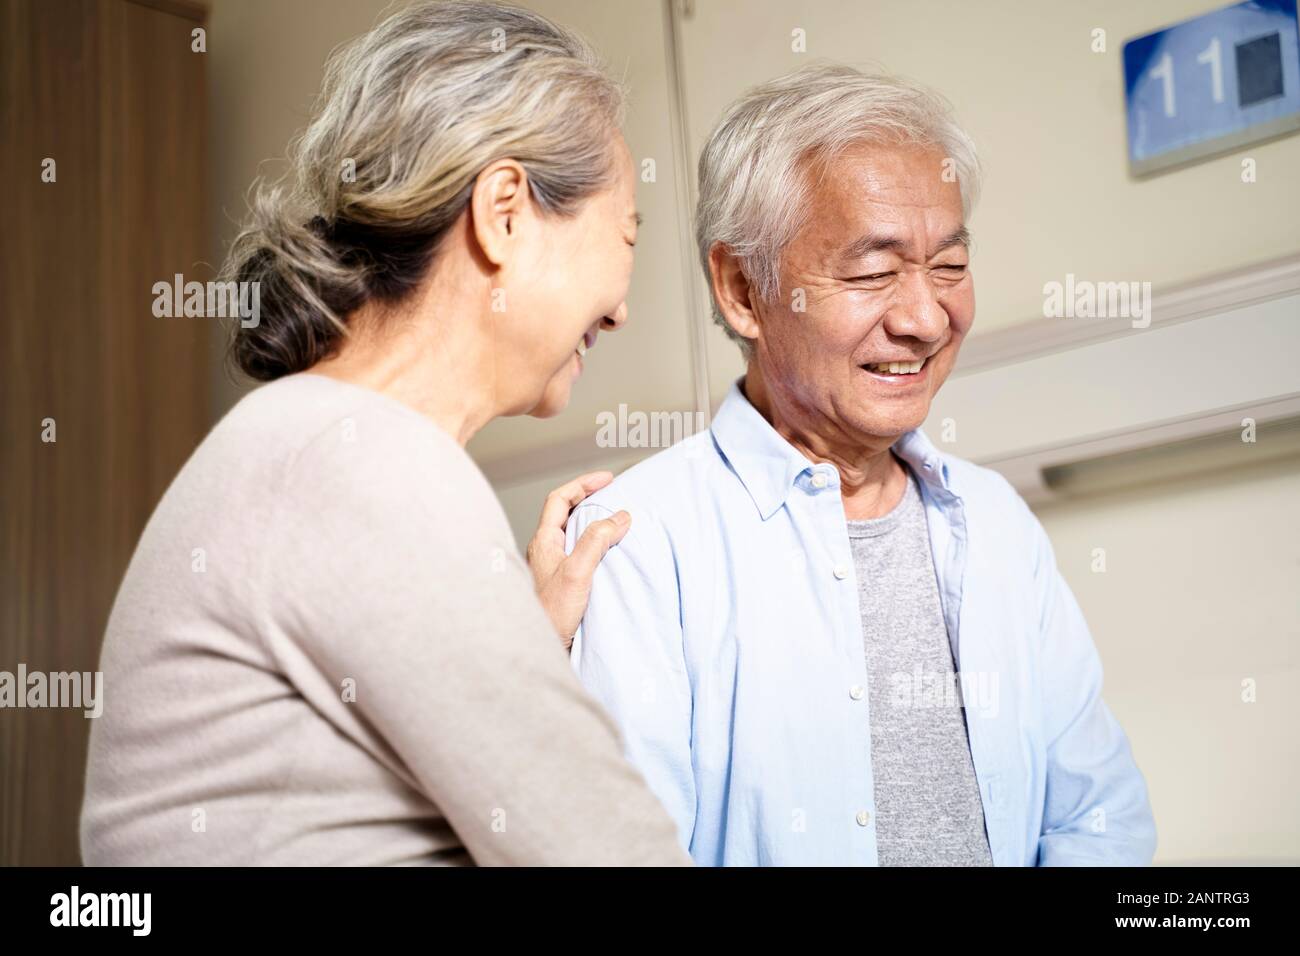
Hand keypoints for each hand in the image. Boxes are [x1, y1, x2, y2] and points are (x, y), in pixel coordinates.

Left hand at [526, 471, 630, 648]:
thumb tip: (619, 516)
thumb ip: (596, 541)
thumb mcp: (577, 572)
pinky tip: (608, 552)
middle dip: (587, 497)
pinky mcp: (561, 583)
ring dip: (591, 520)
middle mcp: (544, 551)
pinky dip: (593, 543)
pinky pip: (577, 552)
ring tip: (613, 518)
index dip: (583, 484)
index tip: (607, 479)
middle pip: (564, 512)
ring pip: (571, 533)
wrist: (538, 649)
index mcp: (543, 541)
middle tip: (611, 491)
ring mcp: (551, 567)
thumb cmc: (552, 614)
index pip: (560, 499)